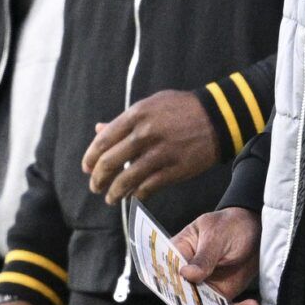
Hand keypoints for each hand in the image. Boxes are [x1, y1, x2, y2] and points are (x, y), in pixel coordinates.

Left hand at [81, 89, 219, 203]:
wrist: (218, 117)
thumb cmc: (181, 109)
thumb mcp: (151, 105)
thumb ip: (124, 120)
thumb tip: (98, 130)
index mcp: (137, 115)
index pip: (103, 141)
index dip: (91, 158)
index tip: (86, 168)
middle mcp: (145, 134)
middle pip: (110, 162)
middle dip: (98, 179)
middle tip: (95, 186)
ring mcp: (160, 153)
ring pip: (126, 180)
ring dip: (114, 193)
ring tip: (111, 198)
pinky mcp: (175, 170)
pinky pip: (147, 188)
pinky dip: (137, 194)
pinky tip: (134, 195)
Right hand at [174, 207, 262, 304]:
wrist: (255, 229)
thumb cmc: (230, 225)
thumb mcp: (217, 236)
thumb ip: (204, 257)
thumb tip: (186, 274)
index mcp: (180, 252)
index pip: (166, 271)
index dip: (168, 287)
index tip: (180, 300)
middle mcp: (189, 273)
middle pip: (185, 296)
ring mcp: (206, 285)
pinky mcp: (223, 292)